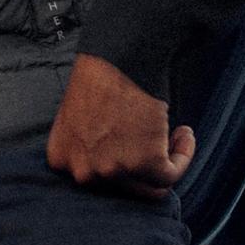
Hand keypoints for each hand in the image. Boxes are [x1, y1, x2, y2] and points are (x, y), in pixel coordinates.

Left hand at [46, 53, 197, 196]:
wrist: (121, 56)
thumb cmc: (101, 75)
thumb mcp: (76, 116)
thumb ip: (87, 145)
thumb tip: (114, 159)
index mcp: (61, 159)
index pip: (94, 180)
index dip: (119, 164)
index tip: (134, 148)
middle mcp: (83, 172)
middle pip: (123, 188)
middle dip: (143, 167)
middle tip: (158, 144)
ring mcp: (113, 170)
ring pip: (151, 186)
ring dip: (167, 163)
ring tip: (175, 136)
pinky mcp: (144, 163)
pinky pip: (171, 175)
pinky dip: (183, 157)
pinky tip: (184, 135)